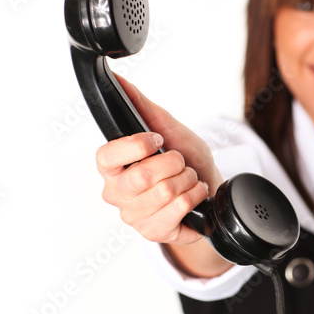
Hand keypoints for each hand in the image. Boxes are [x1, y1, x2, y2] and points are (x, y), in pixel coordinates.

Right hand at [95, 73, 223, 245]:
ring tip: (188, 178)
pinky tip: (193, 194)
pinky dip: (195, 195)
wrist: (208, 188)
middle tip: (179, 162)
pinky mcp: (154, 233)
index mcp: (112, 167)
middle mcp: (117, 193)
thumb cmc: (184, 157)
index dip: (137, 146)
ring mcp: (133, 216)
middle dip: (174, 163)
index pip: (106, 156)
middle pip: (142, 176)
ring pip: (165, 192)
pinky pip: (178, 209)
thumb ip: (141, 105)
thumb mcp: (166, 127)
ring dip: (188, 179)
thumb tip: (118, 80)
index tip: (157, 140)